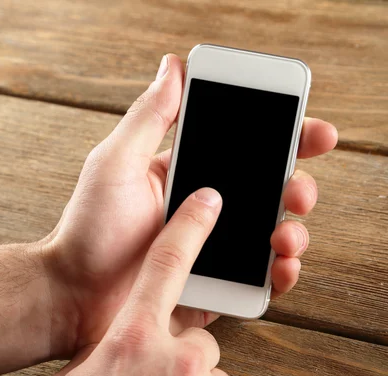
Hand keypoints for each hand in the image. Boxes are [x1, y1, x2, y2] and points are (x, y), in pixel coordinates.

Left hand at [41, 54, 337, 357]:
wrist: (76, 295)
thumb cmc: (89, 230)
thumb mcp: (116, 163)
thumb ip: (150, 118)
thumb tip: (174, 66)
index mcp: (190, 176)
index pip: (247, 151)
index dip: (286, 140)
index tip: (312, 134)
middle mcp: (207, 212)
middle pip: (270, 195)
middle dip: (298, 189)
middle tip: (299, 192)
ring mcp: (215, 250)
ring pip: (273, 237)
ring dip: (294, 233)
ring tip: (285, 236)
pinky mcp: (215, 286)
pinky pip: (259, 280)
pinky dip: (280, 275)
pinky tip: (281, 269)